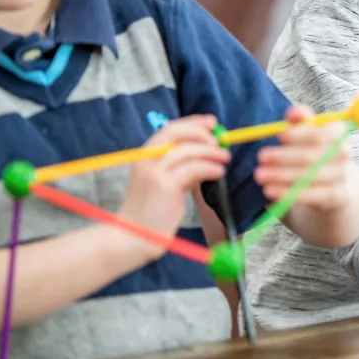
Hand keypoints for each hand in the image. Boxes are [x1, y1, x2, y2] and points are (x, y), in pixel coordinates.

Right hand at [117, 115, 229, 260]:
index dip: (192, 122)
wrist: (134, 236)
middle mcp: (147, 160)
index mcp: (145, 156)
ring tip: (225, 157)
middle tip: (220, 141)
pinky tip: (219, 172)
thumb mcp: (166, 182)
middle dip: (201, 132)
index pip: (169, 129)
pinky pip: (193, 169)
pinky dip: (209, 167)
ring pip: (186, 150)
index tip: (211, 122)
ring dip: (210, 151)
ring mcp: (154, 172)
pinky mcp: (165, 186)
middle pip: (175, 133)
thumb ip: (181, 167)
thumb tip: (206, 155)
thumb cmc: (152, 212)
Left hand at [255, 105, 358, 212]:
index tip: (279, 136)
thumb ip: (300, 120)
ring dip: (281, 176)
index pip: (318, 133)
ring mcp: (341, 176)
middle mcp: (344, 154)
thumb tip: (293, 113)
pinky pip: (311, 196)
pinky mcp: (336, 196)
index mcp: (337, 133)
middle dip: (283, 157)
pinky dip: (288, 194)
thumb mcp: (308, 132)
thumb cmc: (314, 149)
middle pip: (312, 156)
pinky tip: (270, 191)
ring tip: (260, 175)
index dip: (298, 134)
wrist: (335, 180)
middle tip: (260, 158)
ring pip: (309, 177)